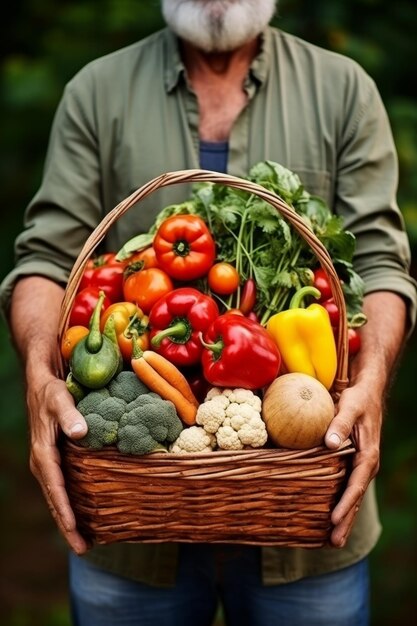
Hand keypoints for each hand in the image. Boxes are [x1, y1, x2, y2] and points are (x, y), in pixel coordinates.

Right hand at [27, 373, 88, 553]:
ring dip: (68, 519)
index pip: (55, 486)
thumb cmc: (51, 391)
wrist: (41, 384)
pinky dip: (69, 504)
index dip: (64, 508)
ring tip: (84, 542)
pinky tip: (83, 515)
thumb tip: (79, 433)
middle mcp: (42, 462)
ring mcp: (47, 463)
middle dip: (67, 526)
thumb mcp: (60, 399)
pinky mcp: (54, 460)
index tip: (74, 528)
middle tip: (83, 549)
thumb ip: (70, 415)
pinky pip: (61, 487)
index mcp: (42, 452)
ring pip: (57, 497)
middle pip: (54, 500)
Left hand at [324, 381, 380, 546]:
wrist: (367, 393)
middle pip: (355, 498)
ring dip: (345, 518)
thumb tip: (329, 443)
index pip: (355, 485)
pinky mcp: (354, 464)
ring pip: (353, 497)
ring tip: (333, 540)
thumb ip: (339, 424)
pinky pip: (348, 488)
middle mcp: (367, 465)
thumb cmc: (357, 399)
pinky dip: (342, 504)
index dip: (346, 504)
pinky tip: (331, 517)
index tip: (335, 520)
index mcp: (368, 455)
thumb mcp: (349, 407)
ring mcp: (362, 466)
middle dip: (346, 522)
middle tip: (334, 543)